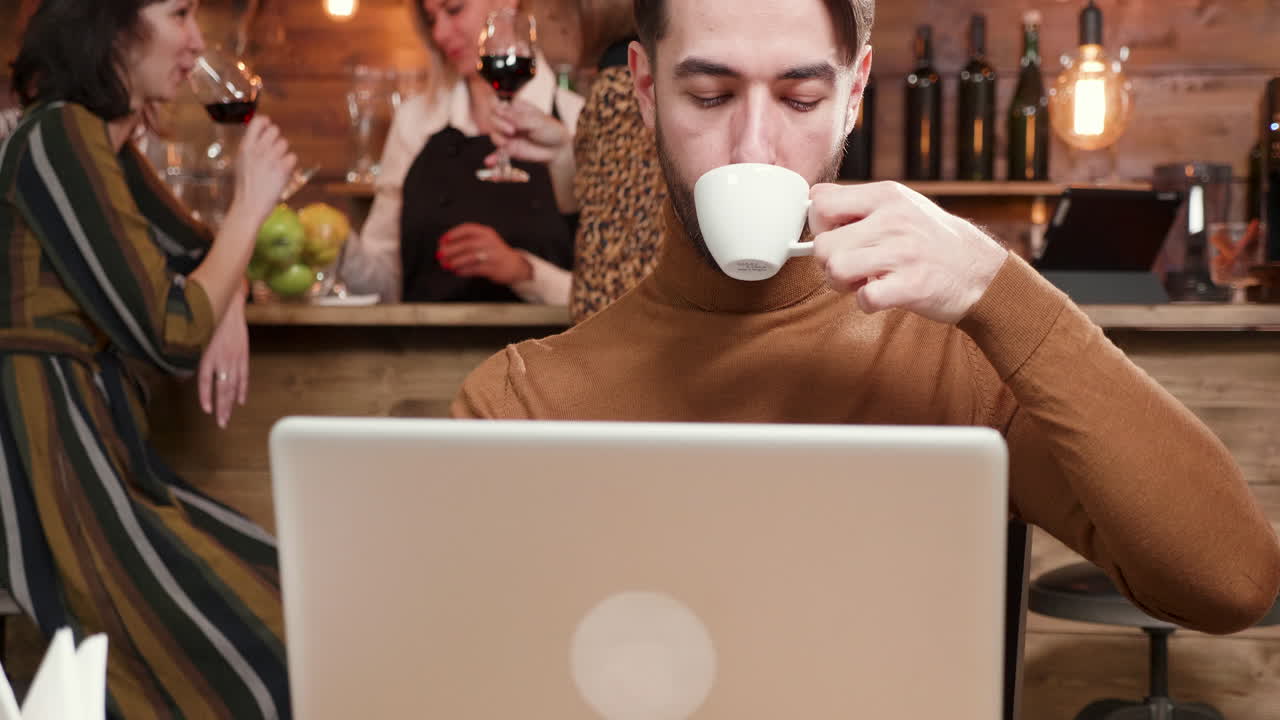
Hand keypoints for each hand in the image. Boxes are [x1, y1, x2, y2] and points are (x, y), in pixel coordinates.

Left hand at [197, 294, 248, 427]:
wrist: (228, 303)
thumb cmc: (208, 318)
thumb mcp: (194, 335)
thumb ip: (188, 355)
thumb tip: (181, 374)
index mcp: (209, 354)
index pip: (207, 380)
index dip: (207, 396)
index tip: (206, 410)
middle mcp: (223, 358)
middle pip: (223, 388)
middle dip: (222, 407)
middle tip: (222, 423)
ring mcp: (235, 358)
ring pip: (234, 385)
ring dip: (231, 403)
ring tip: (228, 417)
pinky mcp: (243, 355)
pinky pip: (244, 376)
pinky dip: (242, 389)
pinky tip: (240, 400)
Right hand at [232, 115, 296, 224]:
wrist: (249, 206)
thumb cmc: (246, 186)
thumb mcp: (241, 162)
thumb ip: (252, 147)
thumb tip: (264, 132)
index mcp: (245, 147)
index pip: (258, 121)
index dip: (266, 122)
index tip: (268, 126)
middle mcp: (258, 149)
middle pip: (275, 130)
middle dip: (276, 139)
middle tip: (273, 152)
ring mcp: (270, 158)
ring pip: (285, 144)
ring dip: (283, 153)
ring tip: (275, 166)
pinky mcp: (282, 169)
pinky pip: (292, 157)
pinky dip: (289, 165)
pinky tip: (281, 173)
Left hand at [437, 223, 532, 285]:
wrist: (514, 264)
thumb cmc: (494, 252)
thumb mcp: (484, 240)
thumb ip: (467, 240)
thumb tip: (445, 246)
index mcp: (486, 232)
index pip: (468, 229)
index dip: (453, 234)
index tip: (443, 239)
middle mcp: (490, 242)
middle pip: (467, 244)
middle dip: (451, 250)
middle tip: (441, 254)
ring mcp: (493, 255)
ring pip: (471, 257)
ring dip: (456, 261)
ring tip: (448, 265)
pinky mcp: (494, 268)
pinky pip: (476, 269)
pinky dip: (465, 270)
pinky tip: (458, 271)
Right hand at [485, 99, 570, 166]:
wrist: (558, 149)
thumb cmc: (550, 131)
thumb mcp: (536, 121)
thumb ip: (518, 118)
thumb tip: (499, 110)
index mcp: (516, 109)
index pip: (499, 106)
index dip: (498, 110)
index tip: (507, 116)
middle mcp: (510, 121)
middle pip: (493, 120)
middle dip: (499, 124)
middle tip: (512, 130)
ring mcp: (508, 136)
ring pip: (494, 135)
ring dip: (499, 139)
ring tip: (509, 142)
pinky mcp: (510, 149)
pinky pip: (498, 153)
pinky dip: (493, 157)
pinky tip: (489, 162)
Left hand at [808, 182, 1007, 323]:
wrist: (981, 271)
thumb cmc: (930, 240)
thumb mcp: (900, 205)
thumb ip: (859, 204)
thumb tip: (813, 205)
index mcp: (885, 195)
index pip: (820, 201)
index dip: (819, 225)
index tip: (836, 237)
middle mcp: (893, 220)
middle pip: (822, 244)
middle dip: (828, 263)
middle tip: (852, 268)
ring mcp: (904, 252)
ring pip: (835, 270)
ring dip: (843, 285)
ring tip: (864, 281)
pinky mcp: (913, 285)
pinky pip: (864, 299)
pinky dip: (867, 304)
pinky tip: (881, 295)